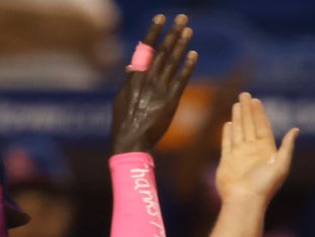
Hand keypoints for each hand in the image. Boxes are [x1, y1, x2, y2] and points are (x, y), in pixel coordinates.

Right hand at [109, 14, 197, 156]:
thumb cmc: (124, 121)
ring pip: (173, 62)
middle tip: (182, 17)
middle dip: (173, 32)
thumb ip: (129, 81)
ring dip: (182, 44)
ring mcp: (160, 89)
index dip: (155, 31)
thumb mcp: (121, 98)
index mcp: (135, 76)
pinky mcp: (170, 101)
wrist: (131, 141)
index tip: (161, 17)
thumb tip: (131, 66)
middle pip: (163, 51)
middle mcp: (148, 79)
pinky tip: (194, 54)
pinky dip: (188, 67)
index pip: (146, 48)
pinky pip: (181, 80)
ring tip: (189, 30)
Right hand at [216, 92, 298, 207]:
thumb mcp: (282, 165)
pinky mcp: (227, 162)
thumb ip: (287, 146)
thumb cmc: (264, 186)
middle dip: (248, 110)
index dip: (259, 114)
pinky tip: (229, 123)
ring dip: (238, 118)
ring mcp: (239, 156)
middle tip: (245, 94)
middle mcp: (252, 152)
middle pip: (250, 126)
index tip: (256, 100)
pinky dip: (228, 133)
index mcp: (266, 151)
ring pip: (238, 132)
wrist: (245, 201)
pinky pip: (227, 143)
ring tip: (237, 104)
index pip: (262, 127)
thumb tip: (296, 129)